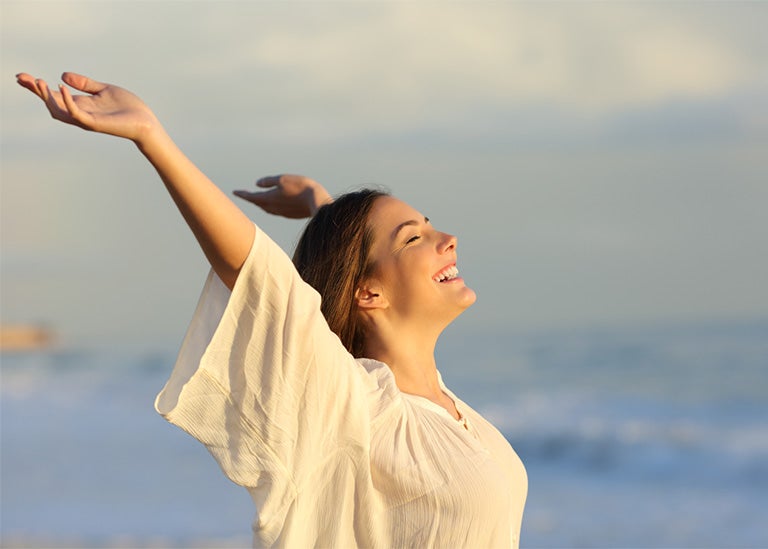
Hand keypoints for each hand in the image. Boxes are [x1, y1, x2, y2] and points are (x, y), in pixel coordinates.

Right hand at [16, 72, 159, 143]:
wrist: (145, 122)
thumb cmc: (128, 108)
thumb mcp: (104, 89)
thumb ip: (85, 84)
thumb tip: (62, 75)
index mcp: (82, 105)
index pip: (54, 95)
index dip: (37, 87)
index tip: (22, 76)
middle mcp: (80, 114)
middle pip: (51, 103)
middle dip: (35, 91)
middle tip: (21, 77)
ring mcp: (86, 120)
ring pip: (58, 110)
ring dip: (46, 96)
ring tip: (38, 81)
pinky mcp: (94, 123)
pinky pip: (76, 113)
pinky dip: (67, 101)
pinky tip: (61, 87)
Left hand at [234, 174, 331, 218]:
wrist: (318, 202)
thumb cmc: (300, 187)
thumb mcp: (282, 179)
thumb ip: (268, 181)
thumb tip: (257, 184)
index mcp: (269, 198)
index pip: (251, 197)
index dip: (242, 194)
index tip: (234, 192)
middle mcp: (273, 207)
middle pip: (258, 203)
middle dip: (251, 199)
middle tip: (244, 195)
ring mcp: (281, 213)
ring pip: (266, 208)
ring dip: (261, 203)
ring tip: (258, 199)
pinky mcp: (290, 215)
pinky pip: (276, 210)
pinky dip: (271, 206)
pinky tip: (275, 203)